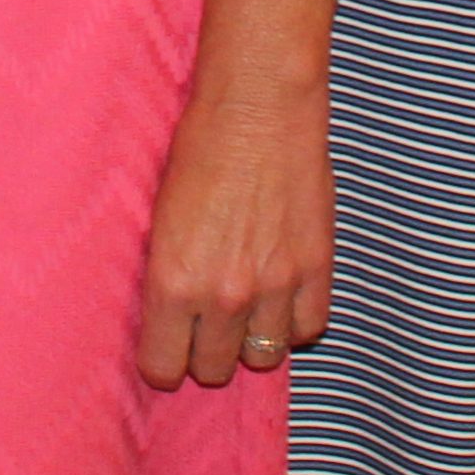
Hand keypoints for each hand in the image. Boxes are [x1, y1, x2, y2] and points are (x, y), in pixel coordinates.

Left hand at [137, 87, 331, 389]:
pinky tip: (281, 295)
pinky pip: (308, 328)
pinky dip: (294, 319)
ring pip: (263, 356)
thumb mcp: (158, 217)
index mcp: (172, 281)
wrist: (259, 106)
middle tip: (206, 322)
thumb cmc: (198, 148)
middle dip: (206, 351)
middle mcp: (222, 294)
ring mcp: (274, 285)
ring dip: (252, 337)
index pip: (164, 368)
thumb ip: (167, 277)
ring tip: (245, 306)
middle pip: (214, 369)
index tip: (168, 346)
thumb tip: (169, 318)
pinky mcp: (316, 268)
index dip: (164, 360)